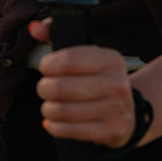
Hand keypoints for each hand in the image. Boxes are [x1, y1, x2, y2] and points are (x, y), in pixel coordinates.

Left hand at [28, 16, 136, 147]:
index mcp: (111, 59)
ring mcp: (115, 110)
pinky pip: (69, 131)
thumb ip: (57, 36)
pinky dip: (54, 126)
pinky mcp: (111, 132)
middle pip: (59, 87)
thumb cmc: (97, 79)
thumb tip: (34, 28)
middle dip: (44, 88)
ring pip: (61, 110)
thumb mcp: (85, 55)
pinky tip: (53, 122)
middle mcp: (117, 84)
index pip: (67, 59)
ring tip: (49, 106)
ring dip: (48, 109)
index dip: (47, 64)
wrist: (128, 114)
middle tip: (45, 89)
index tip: (45, 68)